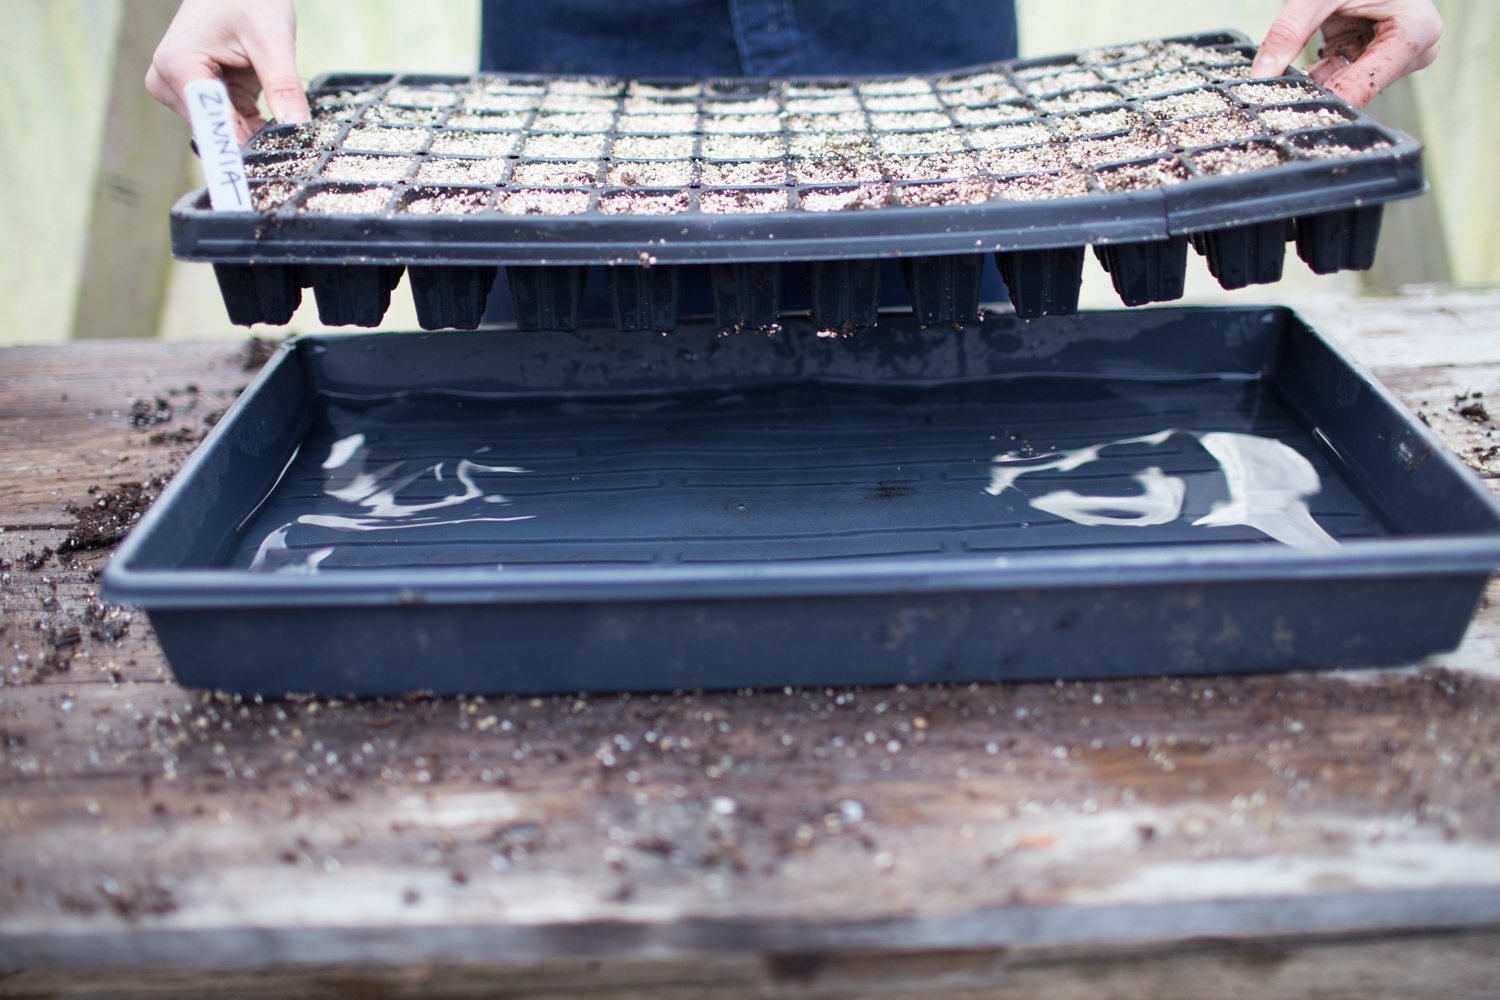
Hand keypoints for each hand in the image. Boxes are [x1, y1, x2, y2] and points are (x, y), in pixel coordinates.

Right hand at [146, 0, 310, 145]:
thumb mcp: (272, 40)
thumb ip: (283, 86)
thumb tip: (298, 129)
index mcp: (179, 67)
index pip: (210, 123)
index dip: (240, 150)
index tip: (265, 172)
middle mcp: (170, 82)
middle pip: (216, 131)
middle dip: (255, 142)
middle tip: (293, 154)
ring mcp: (184, 92)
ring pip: (226, 132)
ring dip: (258, 137)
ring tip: (289, 139)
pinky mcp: (202, 96)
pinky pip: (233, 124)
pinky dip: (257, 128)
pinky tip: (279, 130)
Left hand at [1250, 0, 1440, 107]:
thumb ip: (1290, 31)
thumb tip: (1262, 74)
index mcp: (1415, 32)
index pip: (1364, 85)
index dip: (1325, 101)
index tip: (1288, 112)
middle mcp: (1412, 50)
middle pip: (1355, 89)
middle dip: (1315, 93)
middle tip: (1276, 98)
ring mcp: (1392, 55)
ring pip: (1343, 85)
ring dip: (1312, 85)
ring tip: (1279, 88)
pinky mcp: (1371, 55)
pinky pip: (1338, 75)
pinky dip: (1314, 76)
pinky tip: (1292, 77)